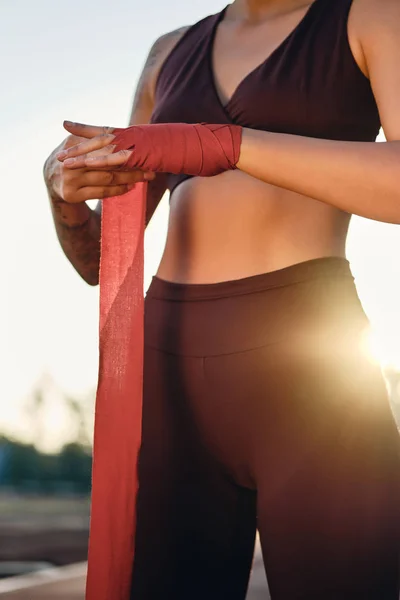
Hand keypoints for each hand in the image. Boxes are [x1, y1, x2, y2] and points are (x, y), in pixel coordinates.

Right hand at [45, 125, 154, 203]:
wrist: (50, 179)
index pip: (102, 146)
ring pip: (106, 178)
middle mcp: (70, 163)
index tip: (142, 150)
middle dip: (131, 164)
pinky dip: (117, 190)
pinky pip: (100, 193)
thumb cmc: (71, 157)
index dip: (123, 148)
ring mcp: (70, 180)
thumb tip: (116, 131)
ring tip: (145, 177)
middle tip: (150, 166)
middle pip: (107, 162)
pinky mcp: (72, 195)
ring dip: (128, 178)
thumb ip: (90, 135)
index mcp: (72, 145)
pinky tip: (129, 187)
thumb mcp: (76, 143)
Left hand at [57, 120, 242, 176]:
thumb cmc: (199, 151)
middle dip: (80, 143)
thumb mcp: (173, 154)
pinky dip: (101, 160)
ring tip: (63, 160)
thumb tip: (153, 165)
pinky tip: (86, 165)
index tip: (70, 129)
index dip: (89, 130)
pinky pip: (119, 157)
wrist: (214, 145)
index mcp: (143, 134)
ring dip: (83, 154)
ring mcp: (142, 141)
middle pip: (102, 138)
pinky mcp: (147, 152)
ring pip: (105, 147)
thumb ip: (158, 157)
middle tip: (60, 148)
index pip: (111, 131)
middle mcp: (138, 134)